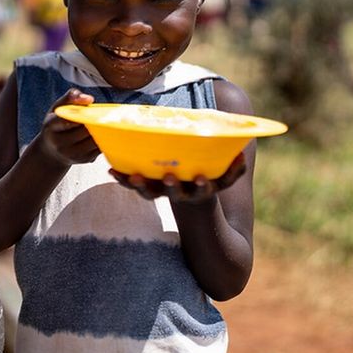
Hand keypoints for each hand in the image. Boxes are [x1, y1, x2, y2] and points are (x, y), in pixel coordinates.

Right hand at [39, 88, 99, 165]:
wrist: (51, 151)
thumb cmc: (56, 124)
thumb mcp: (58, 108)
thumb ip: (71, 97)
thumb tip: (89, 99)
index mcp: (50, 126)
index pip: (64, 120)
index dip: (78, 114)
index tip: (88, 106)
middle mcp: (59, 143)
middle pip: (83, 130)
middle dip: (93, 121)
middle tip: (101, 113)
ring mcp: (71, 154)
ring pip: (94, 140)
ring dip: (101, 130)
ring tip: (103, 122)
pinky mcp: (83, 160)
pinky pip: (99, 147)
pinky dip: (103, 138)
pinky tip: (102, 132)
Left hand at [109, 152, 246, 206]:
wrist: (190, 200)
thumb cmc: (206, 178)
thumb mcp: (222, 176)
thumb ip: (234, 168)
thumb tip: (241, 153)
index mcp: (199, 190)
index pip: (203, 190)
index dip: (202, 186)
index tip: (202, 179)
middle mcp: (180, 194)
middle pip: (174, 193)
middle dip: (171, 187)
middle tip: (168, 176)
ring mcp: (162, 193)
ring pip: (150, 192)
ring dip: (140, 185)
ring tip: (131, 176)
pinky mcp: (147, 188)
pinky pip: (133, 186)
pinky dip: (122, 179)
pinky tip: (111, 169)